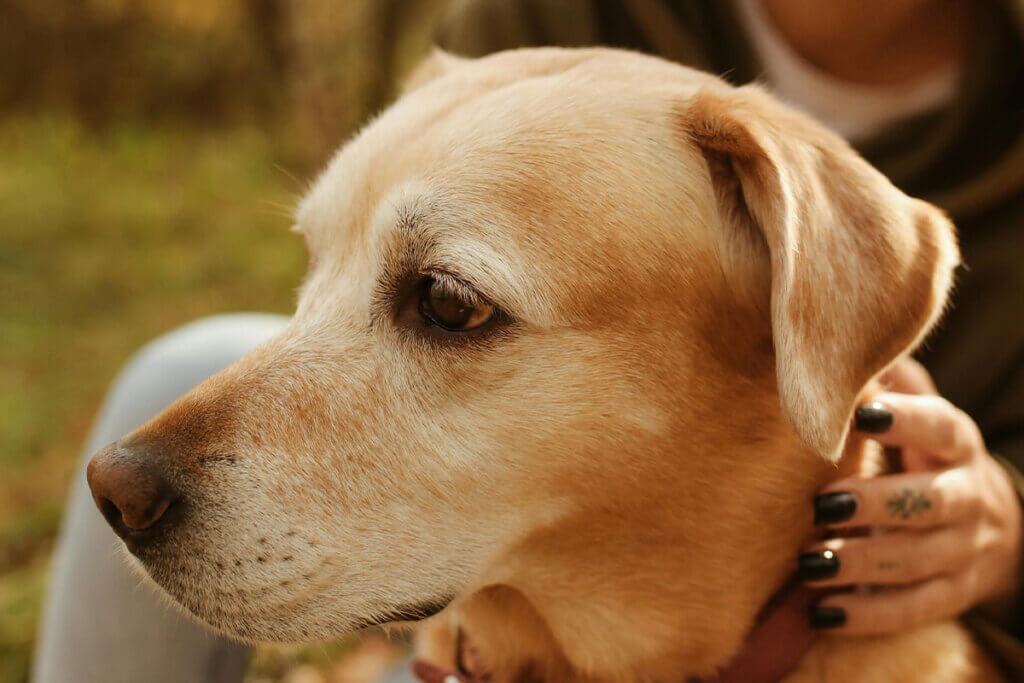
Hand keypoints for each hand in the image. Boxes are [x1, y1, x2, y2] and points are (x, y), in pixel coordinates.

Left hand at [800, 358, 1022, 634]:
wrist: (990, 523)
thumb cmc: (927, 456)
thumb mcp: (921, 416)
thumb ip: (891, 383)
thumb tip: (844, 335)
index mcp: (956, 443)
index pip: (939, 427)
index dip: (905, 420)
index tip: (860, 414)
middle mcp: (967, 496)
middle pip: (930, 503)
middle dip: (877, 505)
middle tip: (822, 506)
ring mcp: (965, 550)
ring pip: (919, 561)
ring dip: (863, 564)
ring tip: (809, 565)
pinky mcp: (952, 592)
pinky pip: (914, 609)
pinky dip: (868, 614)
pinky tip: (822, 613)